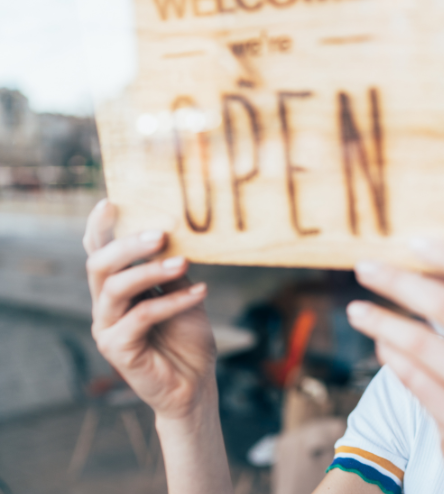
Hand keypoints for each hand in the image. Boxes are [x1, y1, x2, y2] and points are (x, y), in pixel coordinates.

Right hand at [83, 199, 216, 419]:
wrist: (195, 385)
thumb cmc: (187, 338)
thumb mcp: (184, 293)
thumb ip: (172, 268)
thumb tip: (175, 233)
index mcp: (116, 288)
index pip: (99, 252)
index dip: (99, 228)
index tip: (111, 202)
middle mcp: (105, 305)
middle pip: (100, 264)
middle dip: (128, 245)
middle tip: (161, 233)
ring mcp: (107, 327)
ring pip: (116, 287)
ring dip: (151, 270)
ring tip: (184, 262)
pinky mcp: (117, 349)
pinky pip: (141, 316)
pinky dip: (173, 301)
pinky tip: (201, 292)